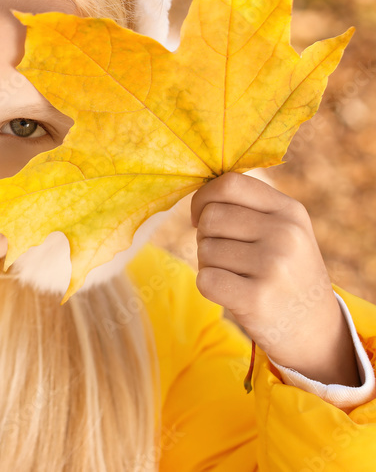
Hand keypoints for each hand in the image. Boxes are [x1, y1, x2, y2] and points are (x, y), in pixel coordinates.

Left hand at [190, 172, 359, 386]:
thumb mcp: (283, 230)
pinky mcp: (257, 299)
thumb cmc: (285, 272)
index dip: (203, 198)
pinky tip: (232, 293)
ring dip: (209, 264)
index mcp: (290, 211)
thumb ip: (246, 206)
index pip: (229, 184)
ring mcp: (273, 267)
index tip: (201, 217)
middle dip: (206, 236)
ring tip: (238, 276)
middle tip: (227, 256)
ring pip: (204, 249)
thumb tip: (198, 195)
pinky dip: (209, 286)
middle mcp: (285, 234)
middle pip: (210, 217)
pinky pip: (205, 279)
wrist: (315, 330)